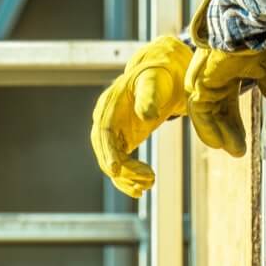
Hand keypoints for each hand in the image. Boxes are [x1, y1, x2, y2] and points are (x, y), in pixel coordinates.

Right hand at [90, 36, 192, 197]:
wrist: (161, 76)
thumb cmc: (158, 77)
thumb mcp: (154, 83)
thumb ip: (149, 97)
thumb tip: (145, 115)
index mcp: (108, 105)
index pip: (103, 133)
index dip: (107, 152)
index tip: (115, 170)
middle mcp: (104, 120)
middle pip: (105, 152)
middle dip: (123, 170)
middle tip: (148, 180)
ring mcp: (111, 132)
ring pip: (111, 162)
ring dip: (127, 178)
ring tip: (150, 184)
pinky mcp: (120, 141)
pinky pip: (119, 164)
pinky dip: (128, 178)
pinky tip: (141, 189)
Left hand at [184, 44, 265, 157]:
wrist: (242, 26)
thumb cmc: (251, 40)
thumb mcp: (265, 66)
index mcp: (225, 73)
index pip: (227, 104)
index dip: (234, 122)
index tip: (243, 138)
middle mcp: (211, 78)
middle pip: (218, 112)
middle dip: (229, 131)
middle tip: (239, 150)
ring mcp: (202, 81)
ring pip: (207, 115)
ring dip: (220, 134)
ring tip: (234, 151)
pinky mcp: (197, 83)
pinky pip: (199, 112)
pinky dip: (207, 128)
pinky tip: (218, 143)